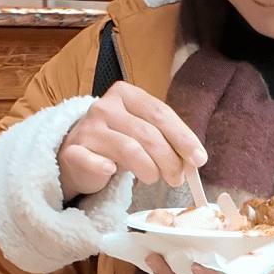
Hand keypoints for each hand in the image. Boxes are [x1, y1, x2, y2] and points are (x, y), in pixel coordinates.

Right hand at [58, 82, 206, 199]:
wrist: (77, 155)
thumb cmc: (117, 142)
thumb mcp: (143, 133)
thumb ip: (166, 140)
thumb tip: (194, 158)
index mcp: (126, 94)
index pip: (160, 113)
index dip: (183, 137)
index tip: (199, 159)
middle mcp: (105, 106)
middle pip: (147, 132)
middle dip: (169, 159)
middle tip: (178, 178)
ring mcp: (88, 128)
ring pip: (128, 148)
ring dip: (149, 168)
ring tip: (155, 179)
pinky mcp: (74, 151)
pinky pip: (93, 161)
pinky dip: (104, 168)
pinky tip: (112, 172)